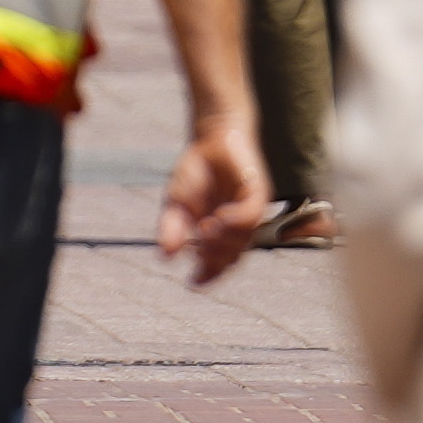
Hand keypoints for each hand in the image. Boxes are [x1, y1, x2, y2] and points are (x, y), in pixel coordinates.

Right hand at [163, 122, 275, 281]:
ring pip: (244, 239)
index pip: (218, 263)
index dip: (208, 275)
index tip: (194, 282)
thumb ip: (172, 228)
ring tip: (205, 233)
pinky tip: (218, 219)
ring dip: (225, 242)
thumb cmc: (195, 174)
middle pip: (232, 256)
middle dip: (215, 260)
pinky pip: (251, 215)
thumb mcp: (176, 203)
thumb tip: (165, 256)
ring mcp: (249, 212)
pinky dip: (235, 221)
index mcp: (218, 235)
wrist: (211, 140)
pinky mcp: (258, 194)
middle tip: (198, 255)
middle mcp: (237, 228)